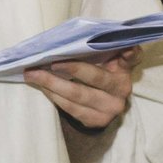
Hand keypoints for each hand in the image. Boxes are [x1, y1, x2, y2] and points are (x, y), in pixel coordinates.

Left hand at [25, 45, 139, 128]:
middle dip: (69, 68)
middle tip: (47, 61)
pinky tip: (42, 87)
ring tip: (32, 74)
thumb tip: (116, 42)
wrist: (104, 107)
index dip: (127, 55)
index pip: (130, 60)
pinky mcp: (95, 121)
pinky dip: (53, 95)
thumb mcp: (110, 62)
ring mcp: (109, 109)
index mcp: (125, 72)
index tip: (123, 48)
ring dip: (52, 83)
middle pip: (95, 77)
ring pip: (77, 95)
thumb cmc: (102, 75)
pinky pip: (70, 108)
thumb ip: (111, 50)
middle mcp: (121, 92)